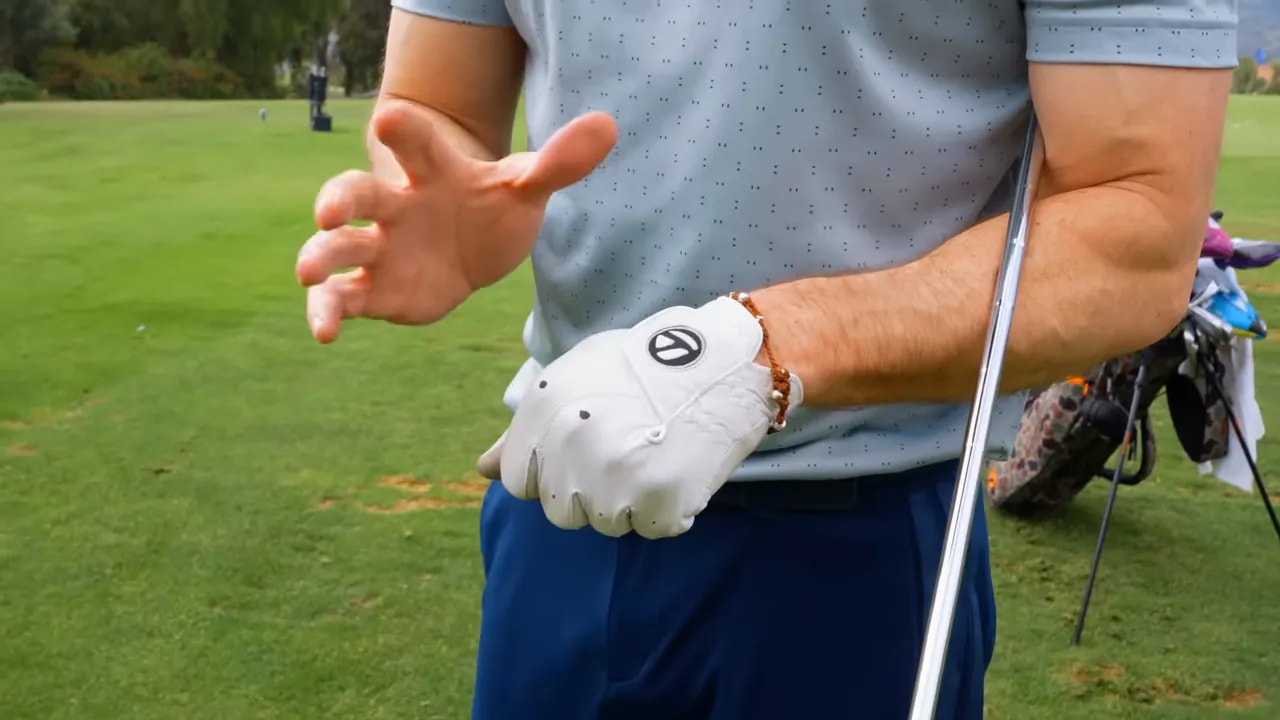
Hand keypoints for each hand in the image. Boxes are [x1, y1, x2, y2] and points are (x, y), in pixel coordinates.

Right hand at [296, 100, 618, 342]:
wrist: (474, 244)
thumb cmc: (492, 208)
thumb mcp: (526, 187)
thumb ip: (558, 162)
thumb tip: (608, 127)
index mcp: (431, 172)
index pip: (414, 142)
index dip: (405, 130)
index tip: (392, 118)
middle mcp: (395, 206)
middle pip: (358, 194)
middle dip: (339, 199)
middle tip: (330, 211)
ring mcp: (379, 248)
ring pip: (338, 248)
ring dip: (320, 256)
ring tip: (308, 273)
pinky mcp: (374, 289)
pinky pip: (342, 298)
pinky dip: (328, 312)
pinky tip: (326, 333)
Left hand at [476, 297, 802, 538]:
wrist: (724, 362)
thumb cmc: (646, 367)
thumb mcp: (577, 378)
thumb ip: (526, 430)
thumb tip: (484, 469)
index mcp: (543, 410)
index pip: (518, 482)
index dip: (551, 473)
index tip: (585, 450)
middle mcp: (570, 444)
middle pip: (561, 510)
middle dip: (590, 490)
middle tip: (629, 448)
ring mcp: (613, 475)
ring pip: (605, 522)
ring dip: (630, 501)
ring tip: (656, 452)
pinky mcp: (658, 499)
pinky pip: (651, 527)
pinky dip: (668, 508)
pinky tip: (680, 466)